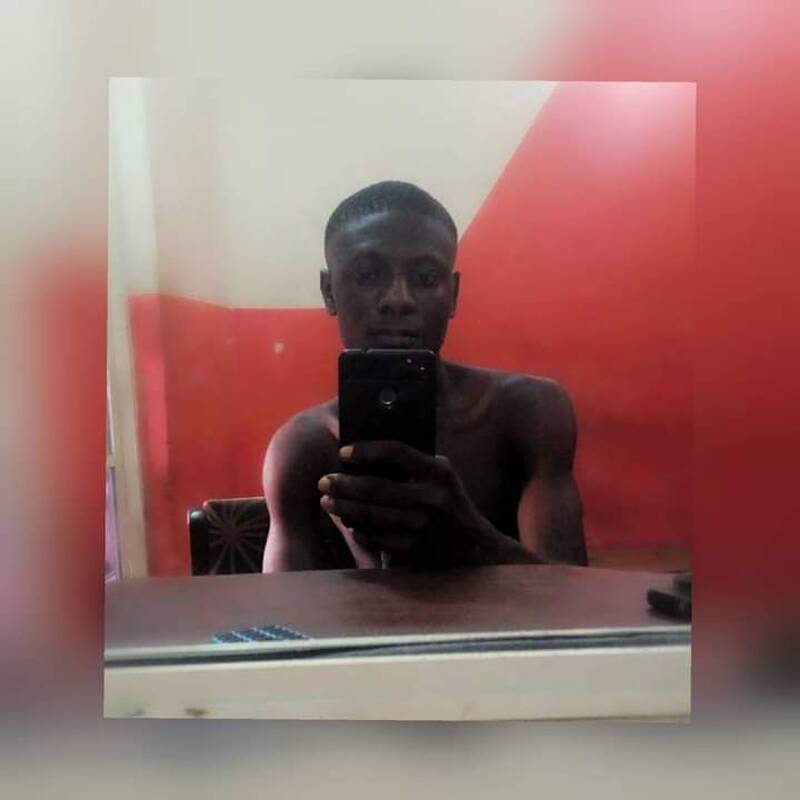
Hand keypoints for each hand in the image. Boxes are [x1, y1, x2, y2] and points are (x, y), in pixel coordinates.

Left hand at [317, 440, 497, 566]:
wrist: (476, 546)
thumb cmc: (450, 502)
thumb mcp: (443, 476)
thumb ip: (415, 464)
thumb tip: (367, 453)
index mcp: (439, 471)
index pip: (397, 451)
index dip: (366, 450)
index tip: (344, 453)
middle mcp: (433, 496)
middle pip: (376, 486)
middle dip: (344, 484)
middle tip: (323, 481)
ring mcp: (426, 525)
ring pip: (373, 515)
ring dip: (345, 508)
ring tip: (328, 502)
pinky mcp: (418, 549)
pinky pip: (379, 539)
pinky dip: (360, 531)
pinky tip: (350, 524)